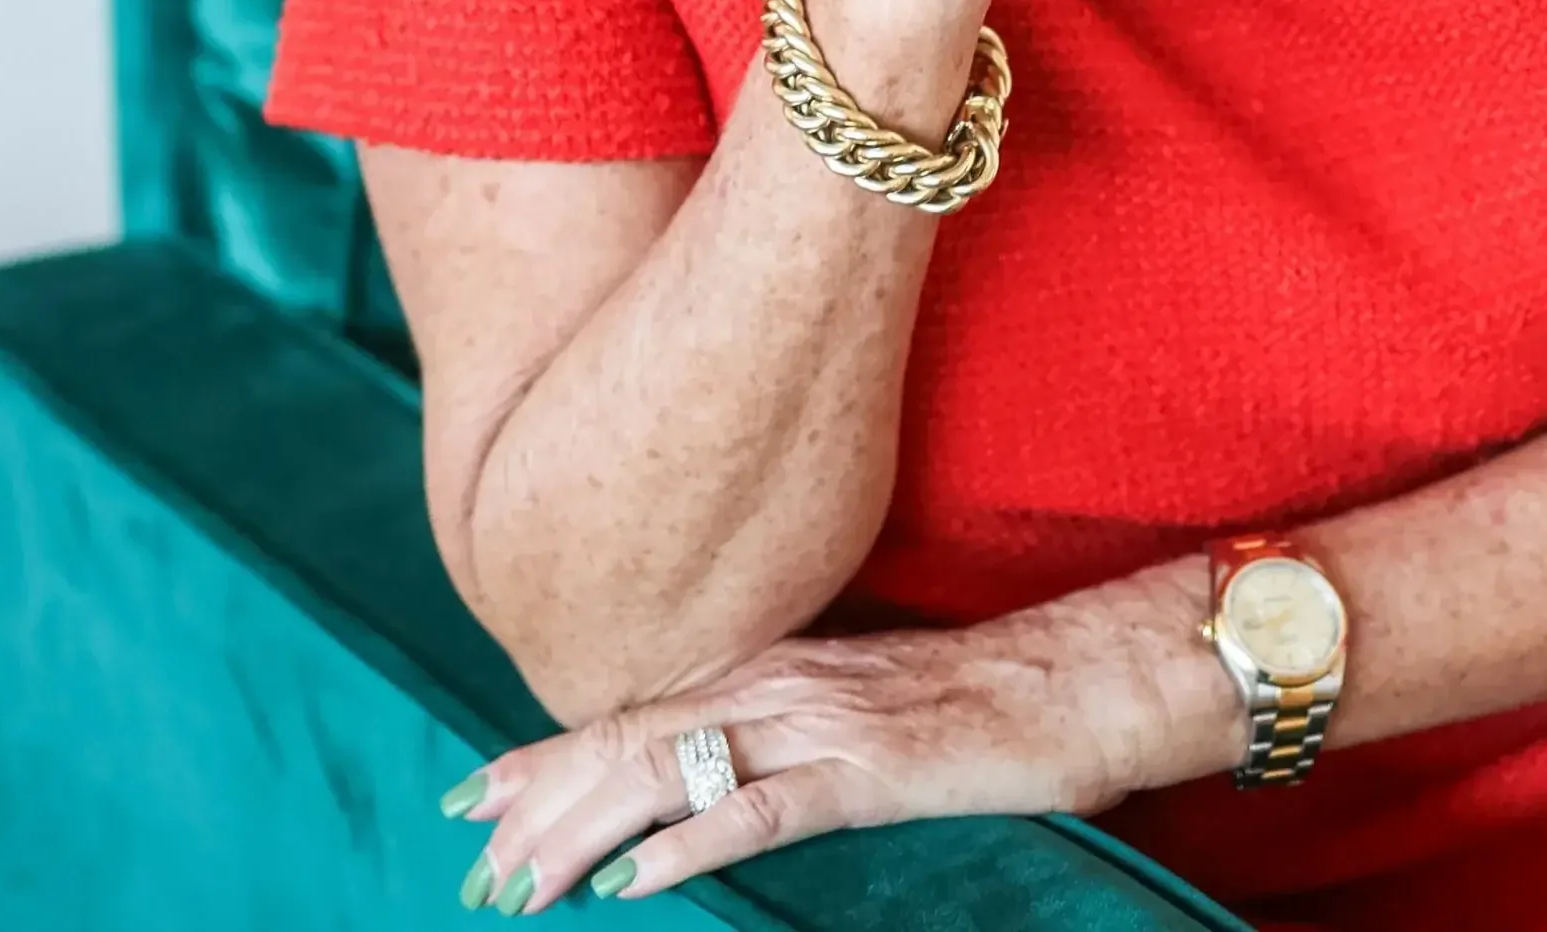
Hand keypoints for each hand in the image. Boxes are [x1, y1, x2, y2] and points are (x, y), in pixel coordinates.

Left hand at [443, 594, 1236, 913]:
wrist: (1078, 673)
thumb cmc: (984, 698)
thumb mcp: (865, 708)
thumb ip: (789, 730)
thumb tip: (718, 767)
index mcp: (775, 668)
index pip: (637, 708)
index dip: (552, 754)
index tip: (479, 792)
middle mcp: (779, 682)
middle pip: (630, 737)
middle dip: (540, 797)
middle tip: (468, 849)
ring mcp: (819, 723)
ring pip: (671, 769)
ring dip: (584, 827)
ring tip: (518, 878)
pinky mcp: (867, 769)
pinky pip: (760, 809)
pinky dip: (689, 843)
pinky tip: (637, 879)